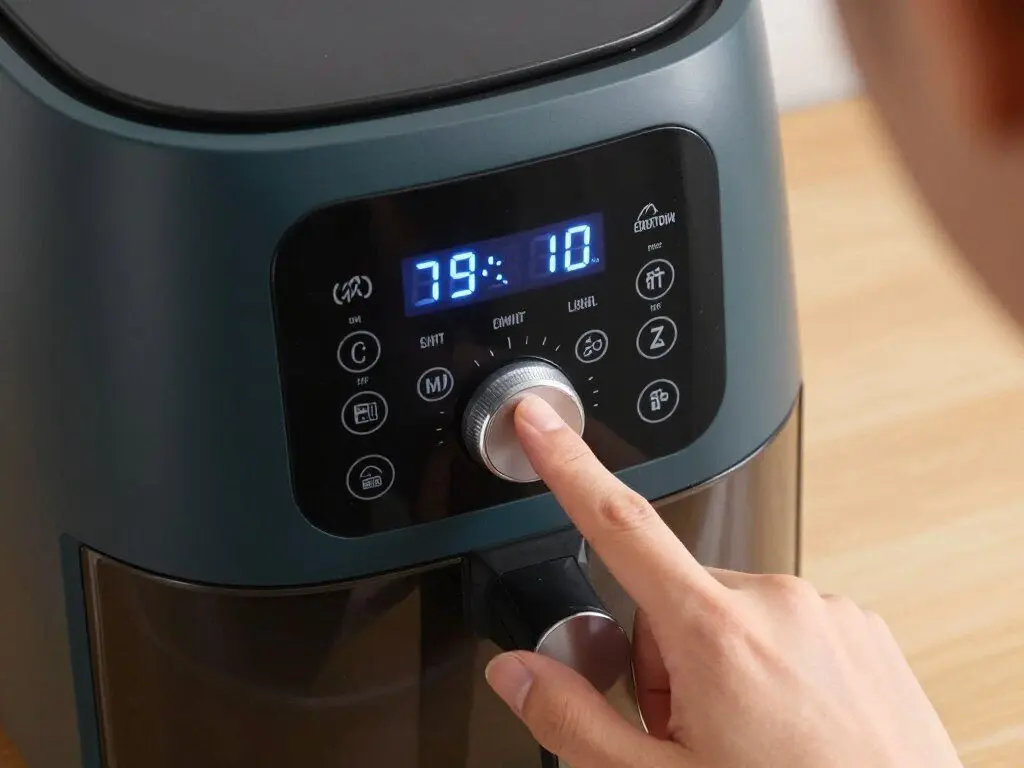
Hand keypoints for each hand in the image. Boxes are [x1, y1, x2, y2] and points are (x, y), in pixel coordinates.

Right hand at [484, 395, 962, 767]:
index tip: (541, 420)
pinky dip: (769, 666)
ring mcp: (825, 613)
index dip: (568, 465)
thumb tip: (516, 672)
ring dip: (716, 663)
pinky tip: (786, 728)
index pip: (618, 524)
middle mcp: (775, 602)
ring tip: (742, 737)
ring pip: (728, 612)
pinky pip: (785, 624)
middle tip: (683, 730)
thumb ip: (573, 719)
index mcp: (713, 632)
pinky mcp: (861, 629)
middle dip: (660, 657)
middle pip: (671, 596)